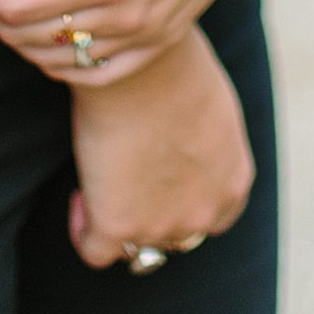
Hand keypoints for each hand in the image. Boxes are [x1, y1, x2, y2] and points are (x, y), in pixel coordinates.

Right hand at [65, 27, 252, 267]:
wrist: (142, 65)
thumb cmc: (174, 63)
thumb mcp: (213, 105)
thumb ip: (207, 137)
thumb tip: (181, 130)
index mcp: (232, 182)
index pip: (214, 215)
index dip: (182, 198)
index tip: (158, 173)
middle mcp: (204, 213)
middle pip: (175, 234)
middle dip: (152, 210)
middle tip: (125, 173)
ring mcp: (162, 225)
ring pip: (136, 245)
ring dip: (118, 217)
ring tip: (99, 178)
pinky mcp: (118, 225)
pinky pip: (95, 250)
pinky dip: (84, 229)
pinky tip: (80, 197)